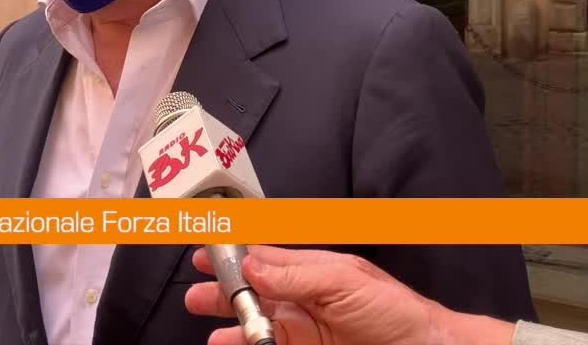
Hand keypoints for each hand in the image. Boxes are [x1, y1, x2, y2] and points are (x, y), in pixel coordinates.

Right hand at [184, 246, 514, 344]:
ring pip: (258, 321)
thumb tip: (253, 263)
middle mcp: (308, 297)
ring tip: (203, 319)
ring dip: (230, 320)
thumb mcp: (343, 281)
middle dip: (224, 288)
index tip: (207, 252)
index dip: (236, 254)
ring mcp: (308, 328)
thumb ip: (295, 274)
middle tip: (193, 290)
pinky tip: (228, 342)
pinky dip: (246, 342)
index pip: (268, 257)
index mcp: (316, 270)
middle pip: (256, 291)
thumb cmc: (394, 312)